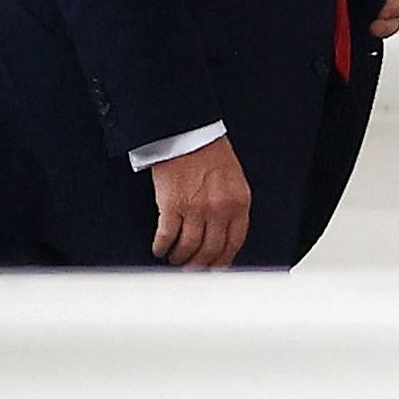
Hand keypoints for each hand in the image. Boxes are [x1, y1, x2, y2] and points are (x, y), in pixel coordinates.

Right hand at [149, 135, 249, 269]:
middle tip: (193, 269)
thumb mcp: (233, 178)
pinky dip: (162, 246)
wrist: (186, 130)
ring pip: (190, 247)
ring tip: (174, 258)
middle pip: (211, 250)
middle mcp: (220, 210)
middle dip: (201, 265)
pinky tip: (160, 249)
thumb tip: (222, 231)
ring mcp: (195, 209)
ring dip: (181, 258)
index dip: (223, 260)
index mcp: (239, 203)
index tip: (216, 267)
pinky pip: (167, 235)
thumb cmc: (207, 148)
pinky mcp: (171, 205)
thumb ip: (232, 205)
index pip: (234, 243)